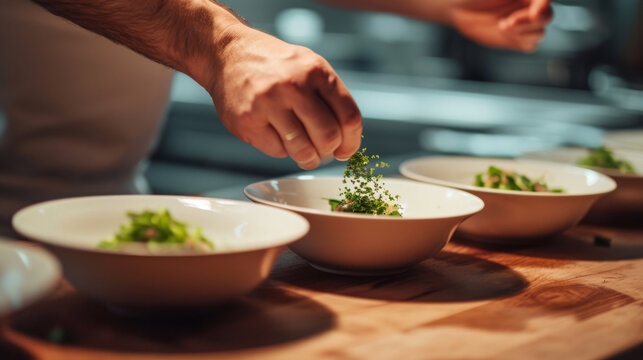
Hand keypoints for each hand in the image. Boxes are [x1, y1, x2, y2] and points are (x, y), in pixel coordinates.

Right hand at [205, 24, 361, 168]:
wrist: (228, 54)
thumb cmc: (276, 66)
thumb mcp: (310, 67)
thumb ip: (331, 98)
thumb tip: (347, 141)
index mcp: (316, 71)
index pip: (349, 117)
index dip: (351, 142)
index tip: (345, 151)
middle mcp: (294, 86)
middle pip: (328, 137)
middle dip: (328, 152)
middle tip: (322, 153)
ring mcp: (268, 104)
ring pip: (302, 150)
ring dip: (307, 158)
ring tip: (304, 154)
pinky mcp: (248, 121)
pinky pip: (277, 151)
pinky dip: (281, 150)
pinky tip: (276, 135)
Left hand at [450, 0, 552, 51]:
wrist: (458, 6)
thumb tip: (539, 0)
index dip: (543, 5)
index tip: (534, 12)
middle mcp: (528, 6)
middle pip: (547, 17)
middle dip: (527, 22)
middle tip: (506, 23)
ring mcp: (522, 23)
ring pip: (539, 32)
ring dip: (522, 32)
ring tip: (501, 25)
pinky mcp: (515, 37)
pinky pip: (530, 45)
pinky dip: (520, 42)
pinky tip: (504, 33)